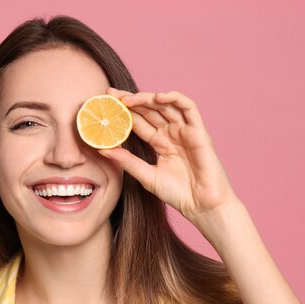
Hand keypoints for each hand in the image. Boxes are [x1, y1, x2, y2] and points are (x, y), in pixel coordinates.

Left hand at [100, 87, 239, 222]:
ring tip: (129, 99)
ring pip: (167, 105)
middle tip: (112, 95)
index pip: (140, 121)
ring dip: (148, 98)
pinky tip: (158, 97)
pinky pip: (189, 108)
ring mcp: (186, 131)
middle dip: (131, 100)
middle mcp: (172, 133)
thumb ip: (127, 161)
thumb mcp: (146, 176)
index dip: (124, 112)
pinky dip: (175, 98)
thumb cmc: (178, 194)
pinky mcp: (199, 132)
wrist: (202, 206)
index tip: (106, 105)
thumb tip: (102, 149)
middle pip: (150, 110)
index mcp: (160, 142)